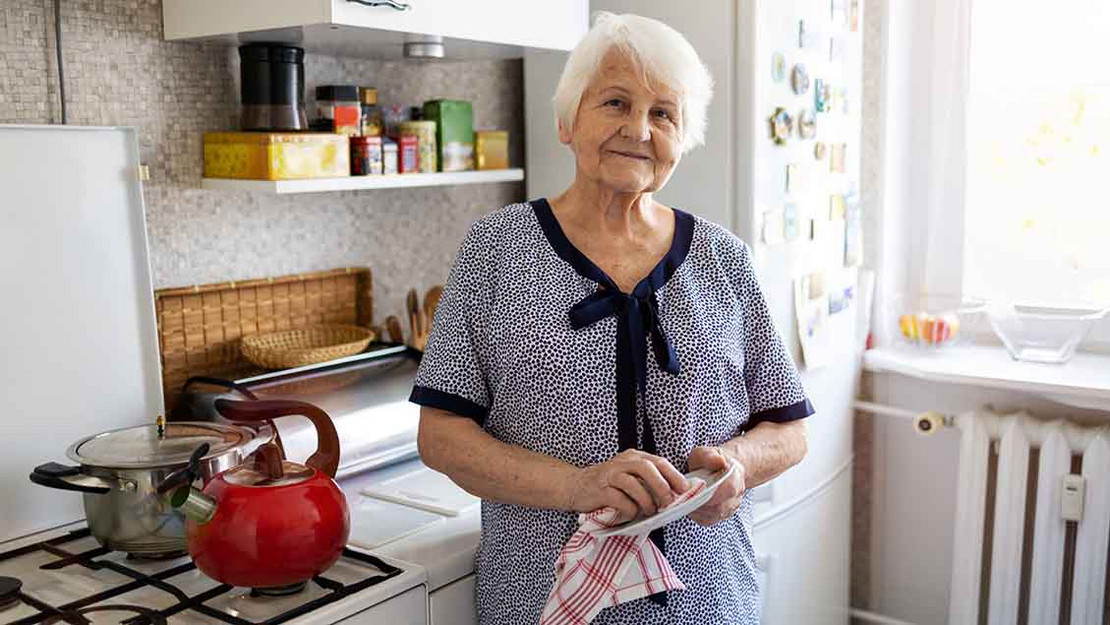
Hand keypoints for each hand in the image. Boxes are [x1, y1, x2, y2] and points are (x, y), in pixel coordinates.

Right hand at [567, 449, 689, 522]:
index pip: (659, 462)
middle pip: (647, 468)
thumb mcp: (629, 477)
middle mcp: (622, 462)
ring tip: (649, 512)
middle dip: (661, 486)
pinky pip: (619, 499)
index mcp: (634, 457)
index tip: (685, 490)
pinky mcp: (600, 489)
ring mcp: (610, 474)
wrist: (575, 486)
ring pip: (633, 484)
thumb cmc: (608, 485)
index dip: (674, 476)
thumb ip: (647, 482)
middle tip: (668, 502)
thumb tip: (673, 496)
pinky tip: (631, 515)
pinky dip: (629, 509)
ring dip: (645, 501)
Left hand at [687, 446, 746, 525]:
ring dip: (695, 509)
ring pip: (711, 515)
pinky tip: (690, 504)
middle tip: (683, 496)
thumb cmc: (710, 461)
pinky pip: (707, 520)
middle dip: (697, 503)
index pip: (728, 489)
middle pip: (717, 506)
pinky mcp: (721, 516)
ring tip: (685, 499)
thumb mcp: (705, 452)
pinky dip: (695, 514)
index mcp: (735, 477)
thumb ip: (710, 456)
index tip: (691, 491)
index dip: (708, 493)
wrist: (719, 469)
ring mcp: (730, 508)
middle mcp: (736, 495)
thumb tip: (718, 461)